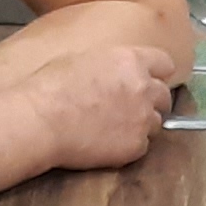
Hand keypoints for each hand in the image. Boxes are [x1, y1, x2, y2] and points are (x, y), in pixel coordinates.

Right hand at [9, 38, 182, 171]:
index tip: (148, 81)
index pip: (165, 64)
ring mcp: (142, 119)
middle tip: (131, 109)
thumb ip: (110, 65)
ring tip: (115, 128)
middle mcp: (144, 88)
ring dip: (142, 124)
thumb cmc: (50, 87)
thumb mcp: (82, 59)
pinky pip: (142, 146)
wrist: (39, 120)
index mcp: (131, 60)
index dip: (156, 74)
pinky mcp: (135, 146)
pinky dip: (130, 145)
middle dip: (151, 101)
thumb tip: (115, 72)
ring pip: (156, 123)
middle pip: (164, 96)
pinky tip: (107, 143)